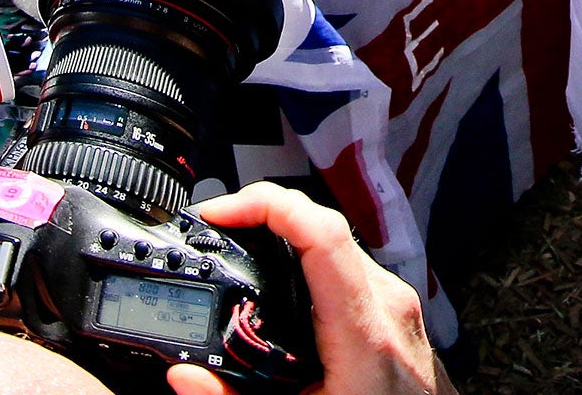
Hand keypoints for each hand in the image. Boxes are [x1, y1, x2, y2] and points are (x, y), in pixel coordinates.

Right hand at [165, 183, 442, 394]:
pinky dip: (305, 260)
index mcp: (367, 337)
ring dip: (283, 237)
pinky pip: (346, 265)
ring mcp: (395, 306)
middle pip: (322, 228)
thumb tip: (186, 376)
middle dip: (261, 217)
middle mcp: (388, 309)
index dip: (267, 205)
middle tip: (216, 228)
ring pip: (334, 243)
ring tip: (238, 246)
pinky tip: (277, 279)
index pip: (322, 235)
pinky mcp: (394, 311)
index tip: (221, 212)